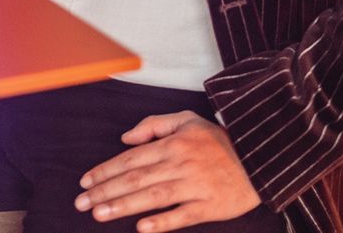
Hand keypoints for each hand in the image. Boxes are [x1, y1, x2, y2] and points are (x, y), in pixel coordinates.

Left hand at [75, 111, 262, 230]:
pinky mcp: (210, 207)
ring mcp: (195, 186)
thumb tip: (125, 138)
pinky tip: (142, 228)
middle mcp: (180, 164)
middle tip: (82, 203)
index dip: (105, 170)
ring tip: (100, 213)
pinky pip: (183, 216)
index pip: (131, 158)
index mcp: (173, 144)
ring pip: (153, 197)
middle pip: (136, 179)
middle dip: (105, 191)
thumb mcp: (187, 120)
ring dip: (124, 206)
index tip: (85, 182)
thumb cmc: (219, 141)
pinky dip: (163, 223)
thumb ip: (154, 125)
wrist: (260, 160)